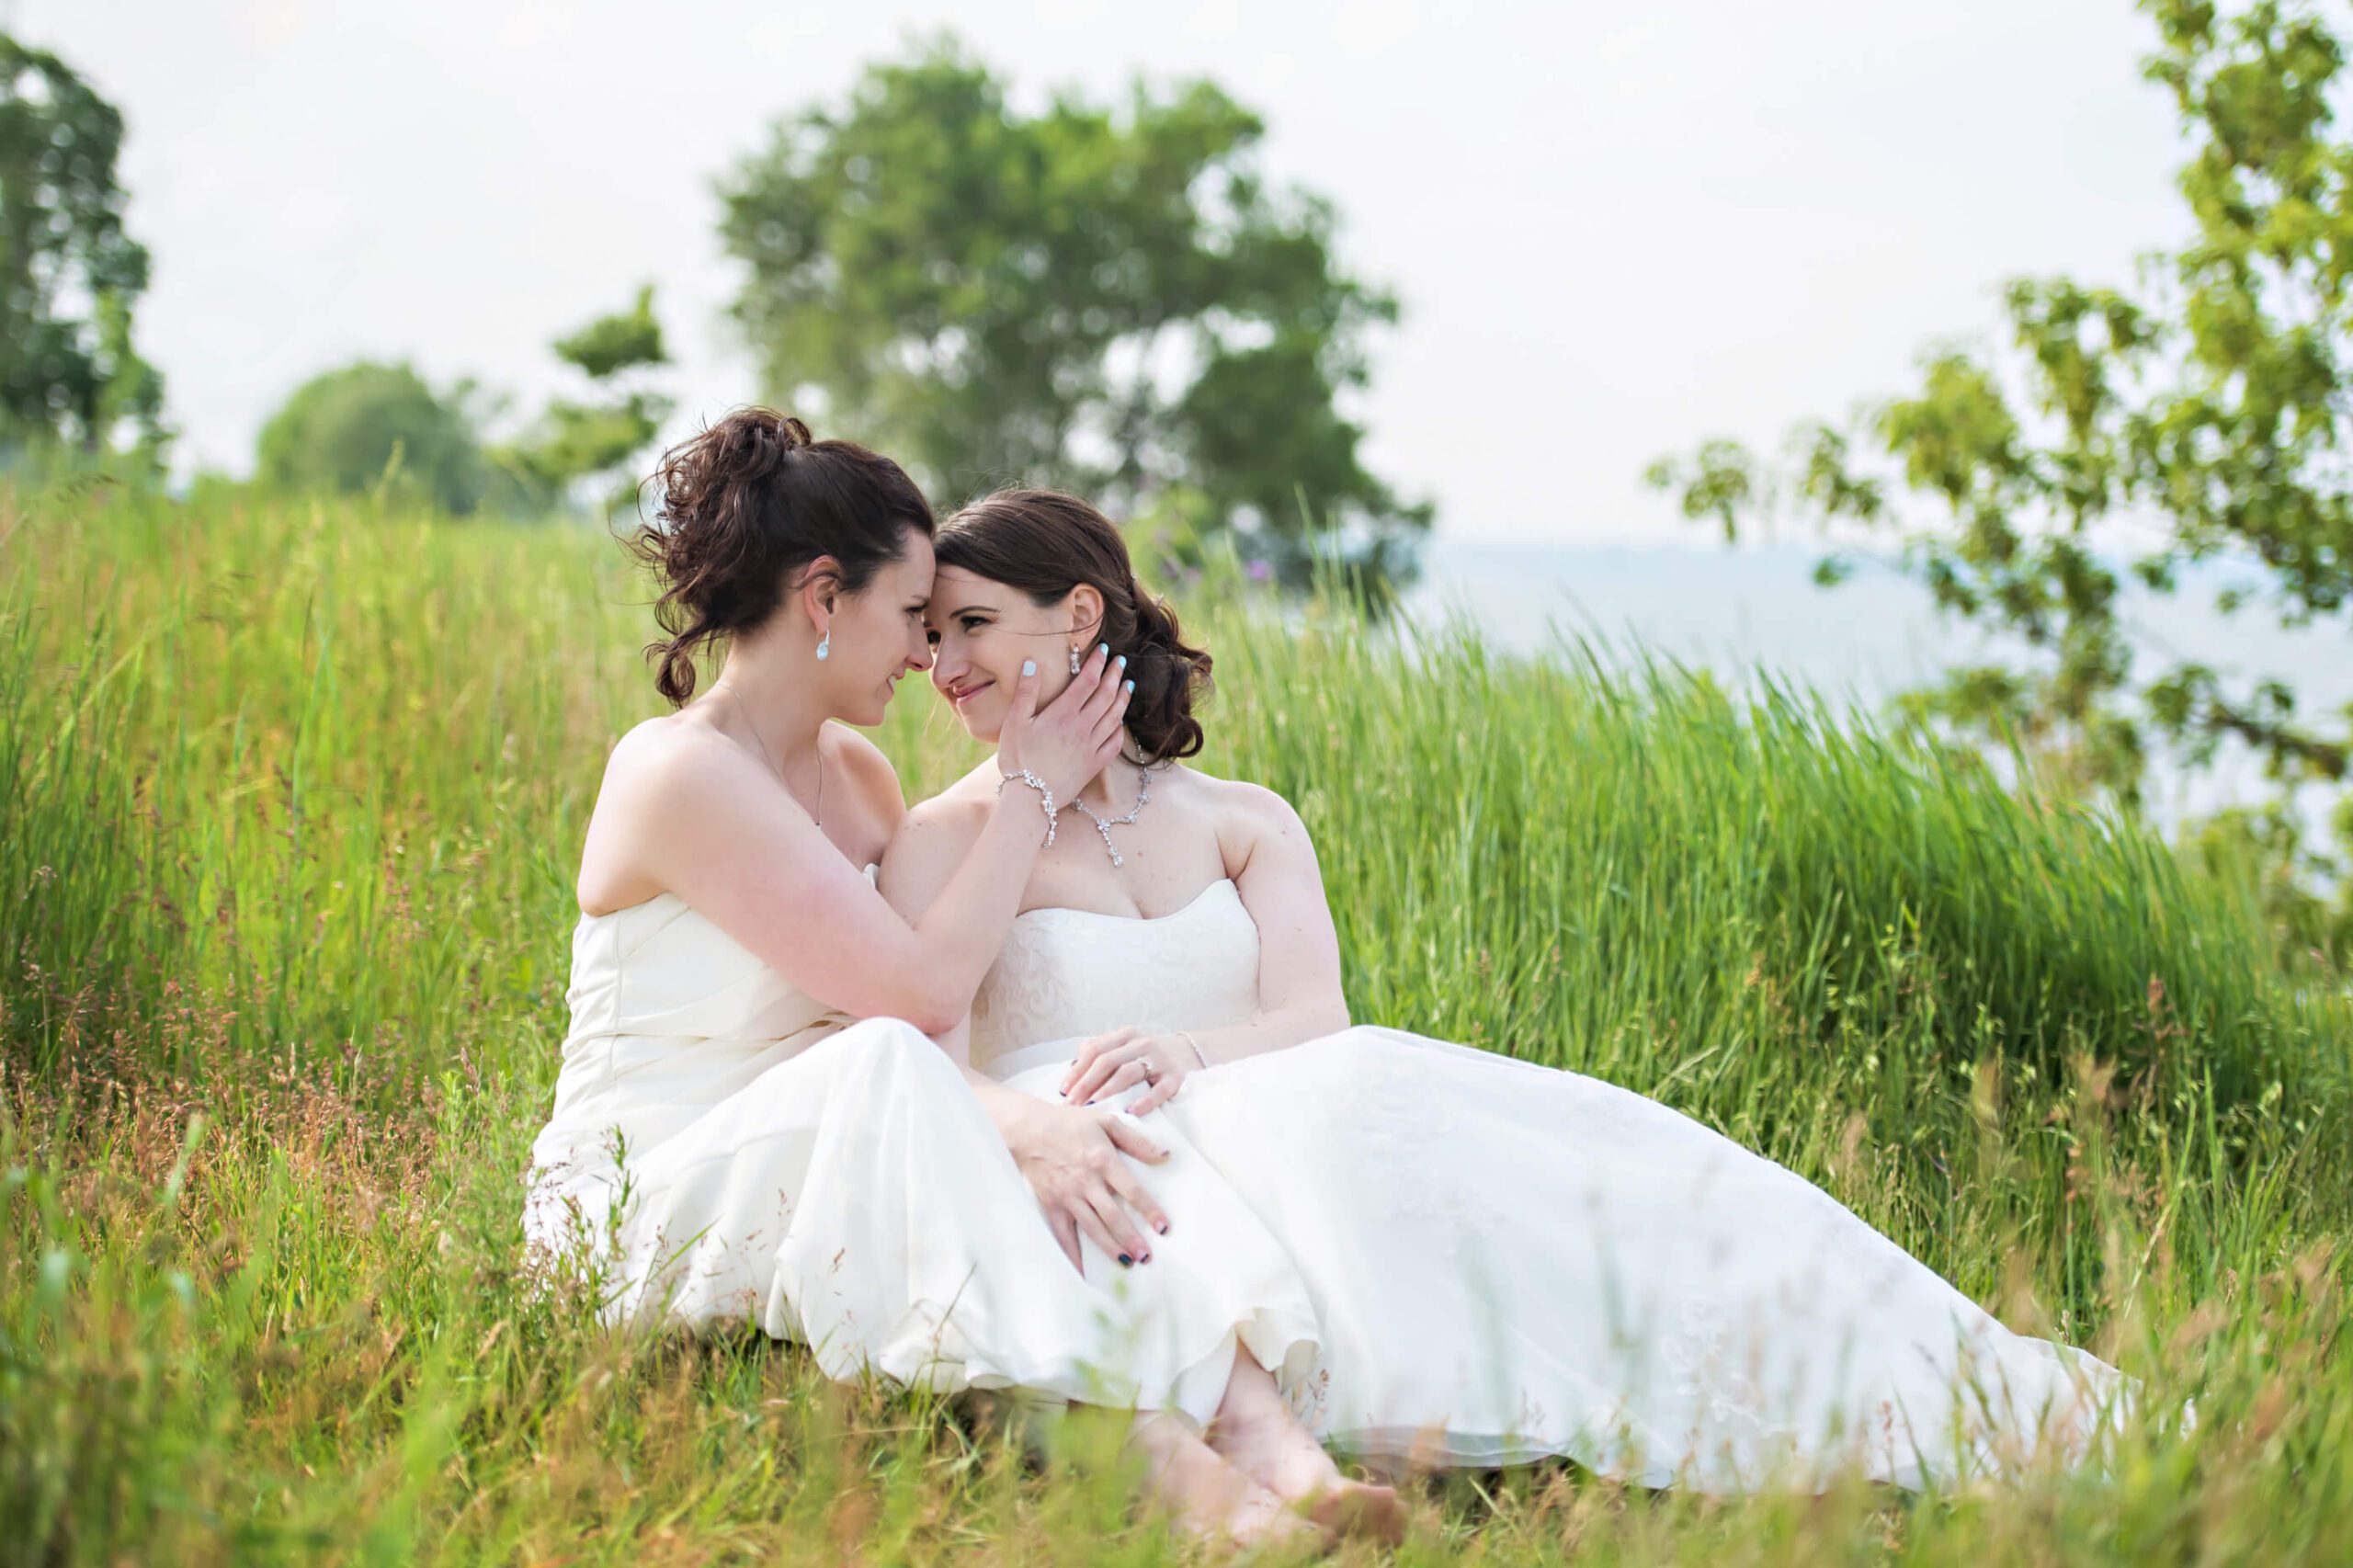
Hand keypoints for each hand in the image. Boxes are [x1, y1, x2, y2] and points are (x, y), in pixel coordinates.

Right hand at [996, 642, 1131, 802]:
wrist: (1031, 799)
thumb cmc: (1018, 760)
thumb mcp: (1015, 723)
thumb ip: (1026, 692)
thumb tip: (1031, 664)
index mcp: (1062, 714)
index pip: (1087, 681)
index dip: (1097, 664)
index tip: (1105, 651)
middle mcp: (1082, 727)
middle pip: (1105, 695)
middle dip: (1115, 676)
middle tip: (1121, 662)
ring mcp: (1091, 747)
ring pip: (1114, 717)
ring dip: (1123, 699)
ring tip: (1128, 686)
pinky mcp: (1094, 765)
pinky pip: (1114, 743)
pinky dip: (1120, 729)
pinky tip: (1120, 722)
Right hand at [999, 1095, 1171, 1272]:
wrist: (1029, 1129)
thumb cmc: (1070, 1123)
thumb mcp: (1106, 1122)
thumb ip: (1136, 1141)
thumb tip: (1165, 1155)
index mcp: (1102, 1160)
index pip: (1131, 1190)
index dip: (1149, 1210)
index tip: (1163, 1227)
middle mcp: (1085, 1182)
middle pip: (1112, 1216)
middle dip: (1131, 1238)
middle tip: (1147, 1256)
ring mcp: (1067, 1196)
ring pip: (1092, 1228)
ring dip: (1110, 1248)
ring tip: (1128, 1263)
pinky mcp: (1052, 1205)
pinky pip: (1063, 1235)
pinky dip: (1072, 1255)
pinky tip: (1083, 1272)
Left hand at [1064, 1025, 1194, 1114]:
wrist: (1188, 1055)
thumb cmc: (1146, 1058)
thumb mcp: (1123, 1049)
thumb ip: (1099, 1054)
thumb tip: (1070, 1074)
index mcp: (1125, 1036)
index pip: (1094, 1050)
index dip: (1077, 1070)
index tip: (1063, 1090)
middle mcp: (1141, 1044)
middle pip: (1106, 1061)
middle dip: (1086, 1083)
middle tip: (1073, 1103)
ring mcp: (1159, 1060)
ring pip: (1128, 1072)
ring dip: (1107, 1090)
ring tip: (1094, 1106)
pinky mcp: (1175, 1078)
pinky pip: (1158, 1091)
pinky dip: (1144, 1102)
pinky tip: (1131, 1112)